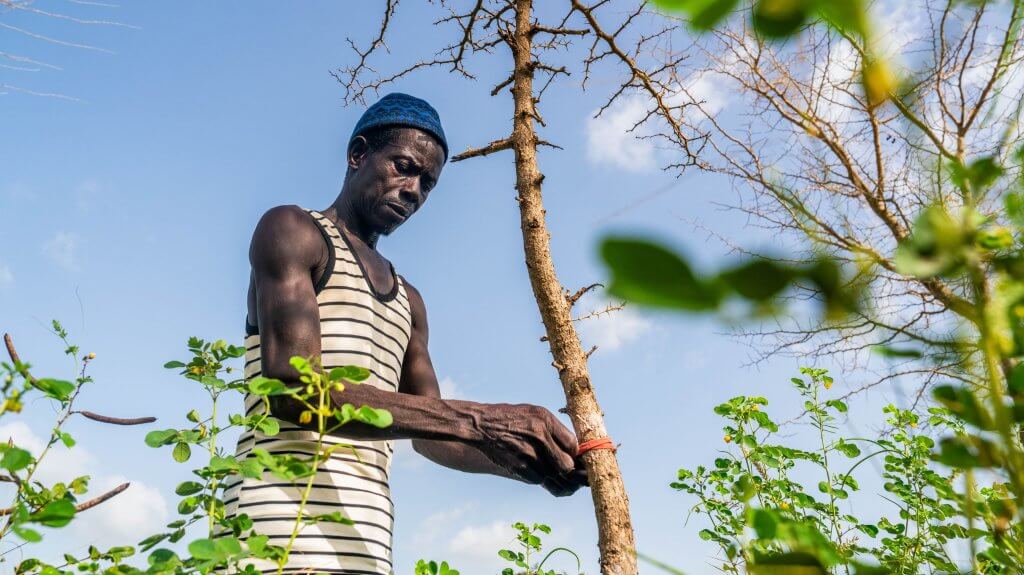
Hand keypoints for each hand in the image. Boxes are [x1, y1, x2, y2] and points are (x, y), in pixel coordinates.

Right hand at [472, 403, 587, 495]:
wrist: (483, 426)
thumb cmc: (513, 417)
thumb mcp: (536, 413)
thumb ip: (556, 429)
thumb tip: (576, 448)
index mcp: (545, 421)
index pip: (573, 445)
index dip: (579, 455)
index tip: (579, 458)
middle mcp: (538, 438)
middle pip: (567, 466)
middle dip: (573, 472)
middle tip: (576, 473)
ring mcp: (528, 456)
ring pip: (555, 477)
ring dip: (560, 478)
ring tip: (565, 477)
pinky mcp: (519, 469)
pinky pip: (540, 480)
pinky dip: (544, 478)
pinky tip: (545, 473)